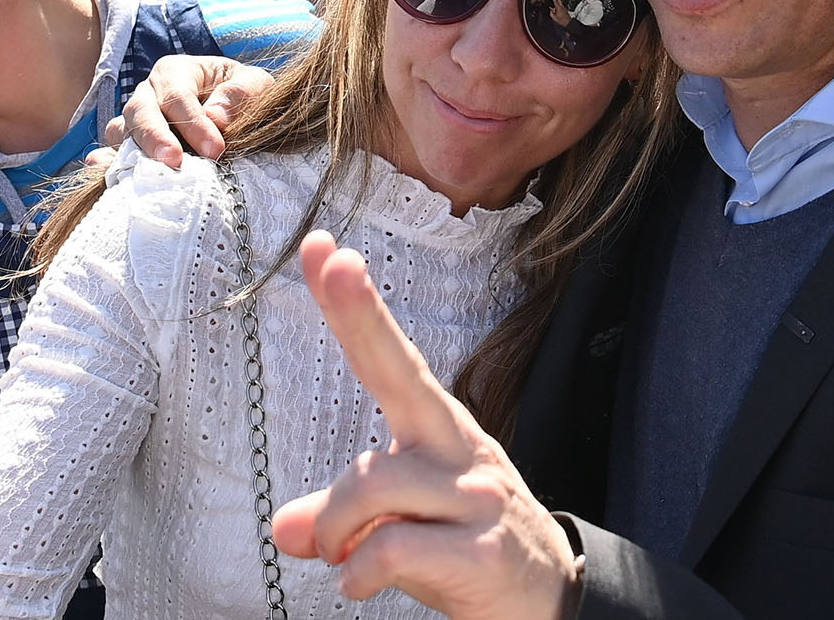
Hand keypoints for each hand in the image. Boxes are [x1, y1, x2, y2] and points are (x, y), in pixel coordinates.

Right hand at [103, 55, 275, 164]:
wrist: (235, 111)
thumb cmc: (244, 94)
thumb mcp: (255, 85)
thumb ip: (240, 94)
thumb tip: (216, 116)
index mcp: (176, 71)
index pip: (178, 96)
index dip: (194, 124)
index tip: (216, 150)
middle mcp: (148, 92)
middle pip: (141, 112)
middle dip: (156, 137)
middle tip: (174, 161)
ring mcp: (134, 119)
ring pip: (122, 131)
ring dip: (135, 153)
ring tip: (152, 175)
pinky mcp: (130, 144)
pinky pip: (114, 152)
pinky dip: (113, 164)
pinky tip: (115, 177)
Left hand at [272, 232, 580, 619]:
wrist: (549, 607)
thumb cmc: (466, 552)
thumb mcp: (401, 526)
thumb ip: (344, 517)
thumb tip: (284, 529)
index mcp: (438, 431)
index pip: (390, 358)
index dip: (356, 307)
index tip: (324, 250)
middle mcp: (460, 448)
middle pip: (399, 372)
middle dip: (360, 314)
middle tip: (333, 262)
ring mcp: (475, 495)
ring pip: (370, 484)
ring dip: (333, 531)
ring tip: (338, 556)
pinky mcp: (480, 551)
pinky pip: (389, 548)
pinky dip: (357, 572)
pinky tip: (361, 583)